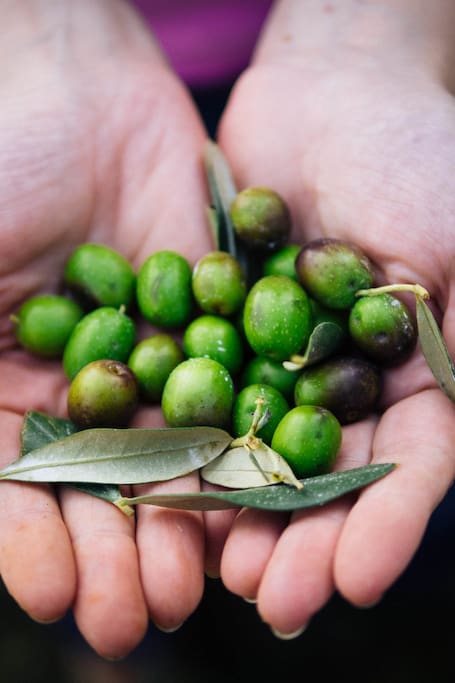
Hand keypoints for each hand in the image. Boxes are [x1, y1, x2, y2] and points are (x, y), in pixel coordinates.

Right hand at [0, 0, 212, 657]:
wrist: (71, 84)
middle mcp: (76, 389)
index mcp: (2, 389)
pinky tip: (243, 503)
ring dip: (177, 529)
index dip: (32, 546)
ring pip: (166, 460)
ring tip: (190, 591)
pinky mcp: (207, 328)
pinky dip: (233, 452)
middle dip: (114, 557)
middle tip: (136, 620)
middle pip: (96, 492)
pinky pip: (224, 398)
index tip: (58, 598)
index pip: (15, 489)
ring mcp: (147, 362)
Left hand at [214, 0, 454, 635]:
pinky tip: (168, 487)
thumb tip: (453, 421)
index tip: (357, 582)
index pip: (408, 465)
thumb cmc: (421, 155)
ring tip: (216, 571)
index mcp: (418, 374)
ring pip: (260, 448)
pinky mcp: (227, 327)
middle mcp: (348, 377)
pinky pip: (206, 390)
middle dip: (304, 539)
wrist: (337, 94)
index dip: (385, 525)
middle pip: (327, 473)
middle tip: (271, 599)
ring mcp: (283, 357)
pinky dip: (189, 439)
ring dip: (240, 510)